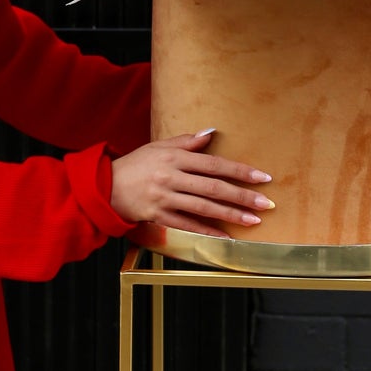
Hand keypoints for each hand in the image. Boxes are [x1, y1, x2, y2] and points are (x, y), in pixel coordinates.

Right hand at [110, 129, 273, 238]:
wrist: (105, 186)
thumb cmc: (136, 164)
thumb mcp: (159, 146)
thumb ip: (187, 142)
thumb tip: (211, 133)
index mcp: (174, 158)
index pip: (213, 164)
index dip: (239, 170)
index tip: (262, 177)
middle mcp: (171, 177)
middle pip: (212, 187)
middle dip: (242, 196)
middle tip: (266, 203)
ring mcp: (164, 198)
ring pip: (203, 208)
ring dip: (230, 215)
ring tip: (253, 220)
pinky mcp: (158, 216)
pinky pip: (187, 225)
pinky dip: (207, 231)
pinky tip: (226, 236)